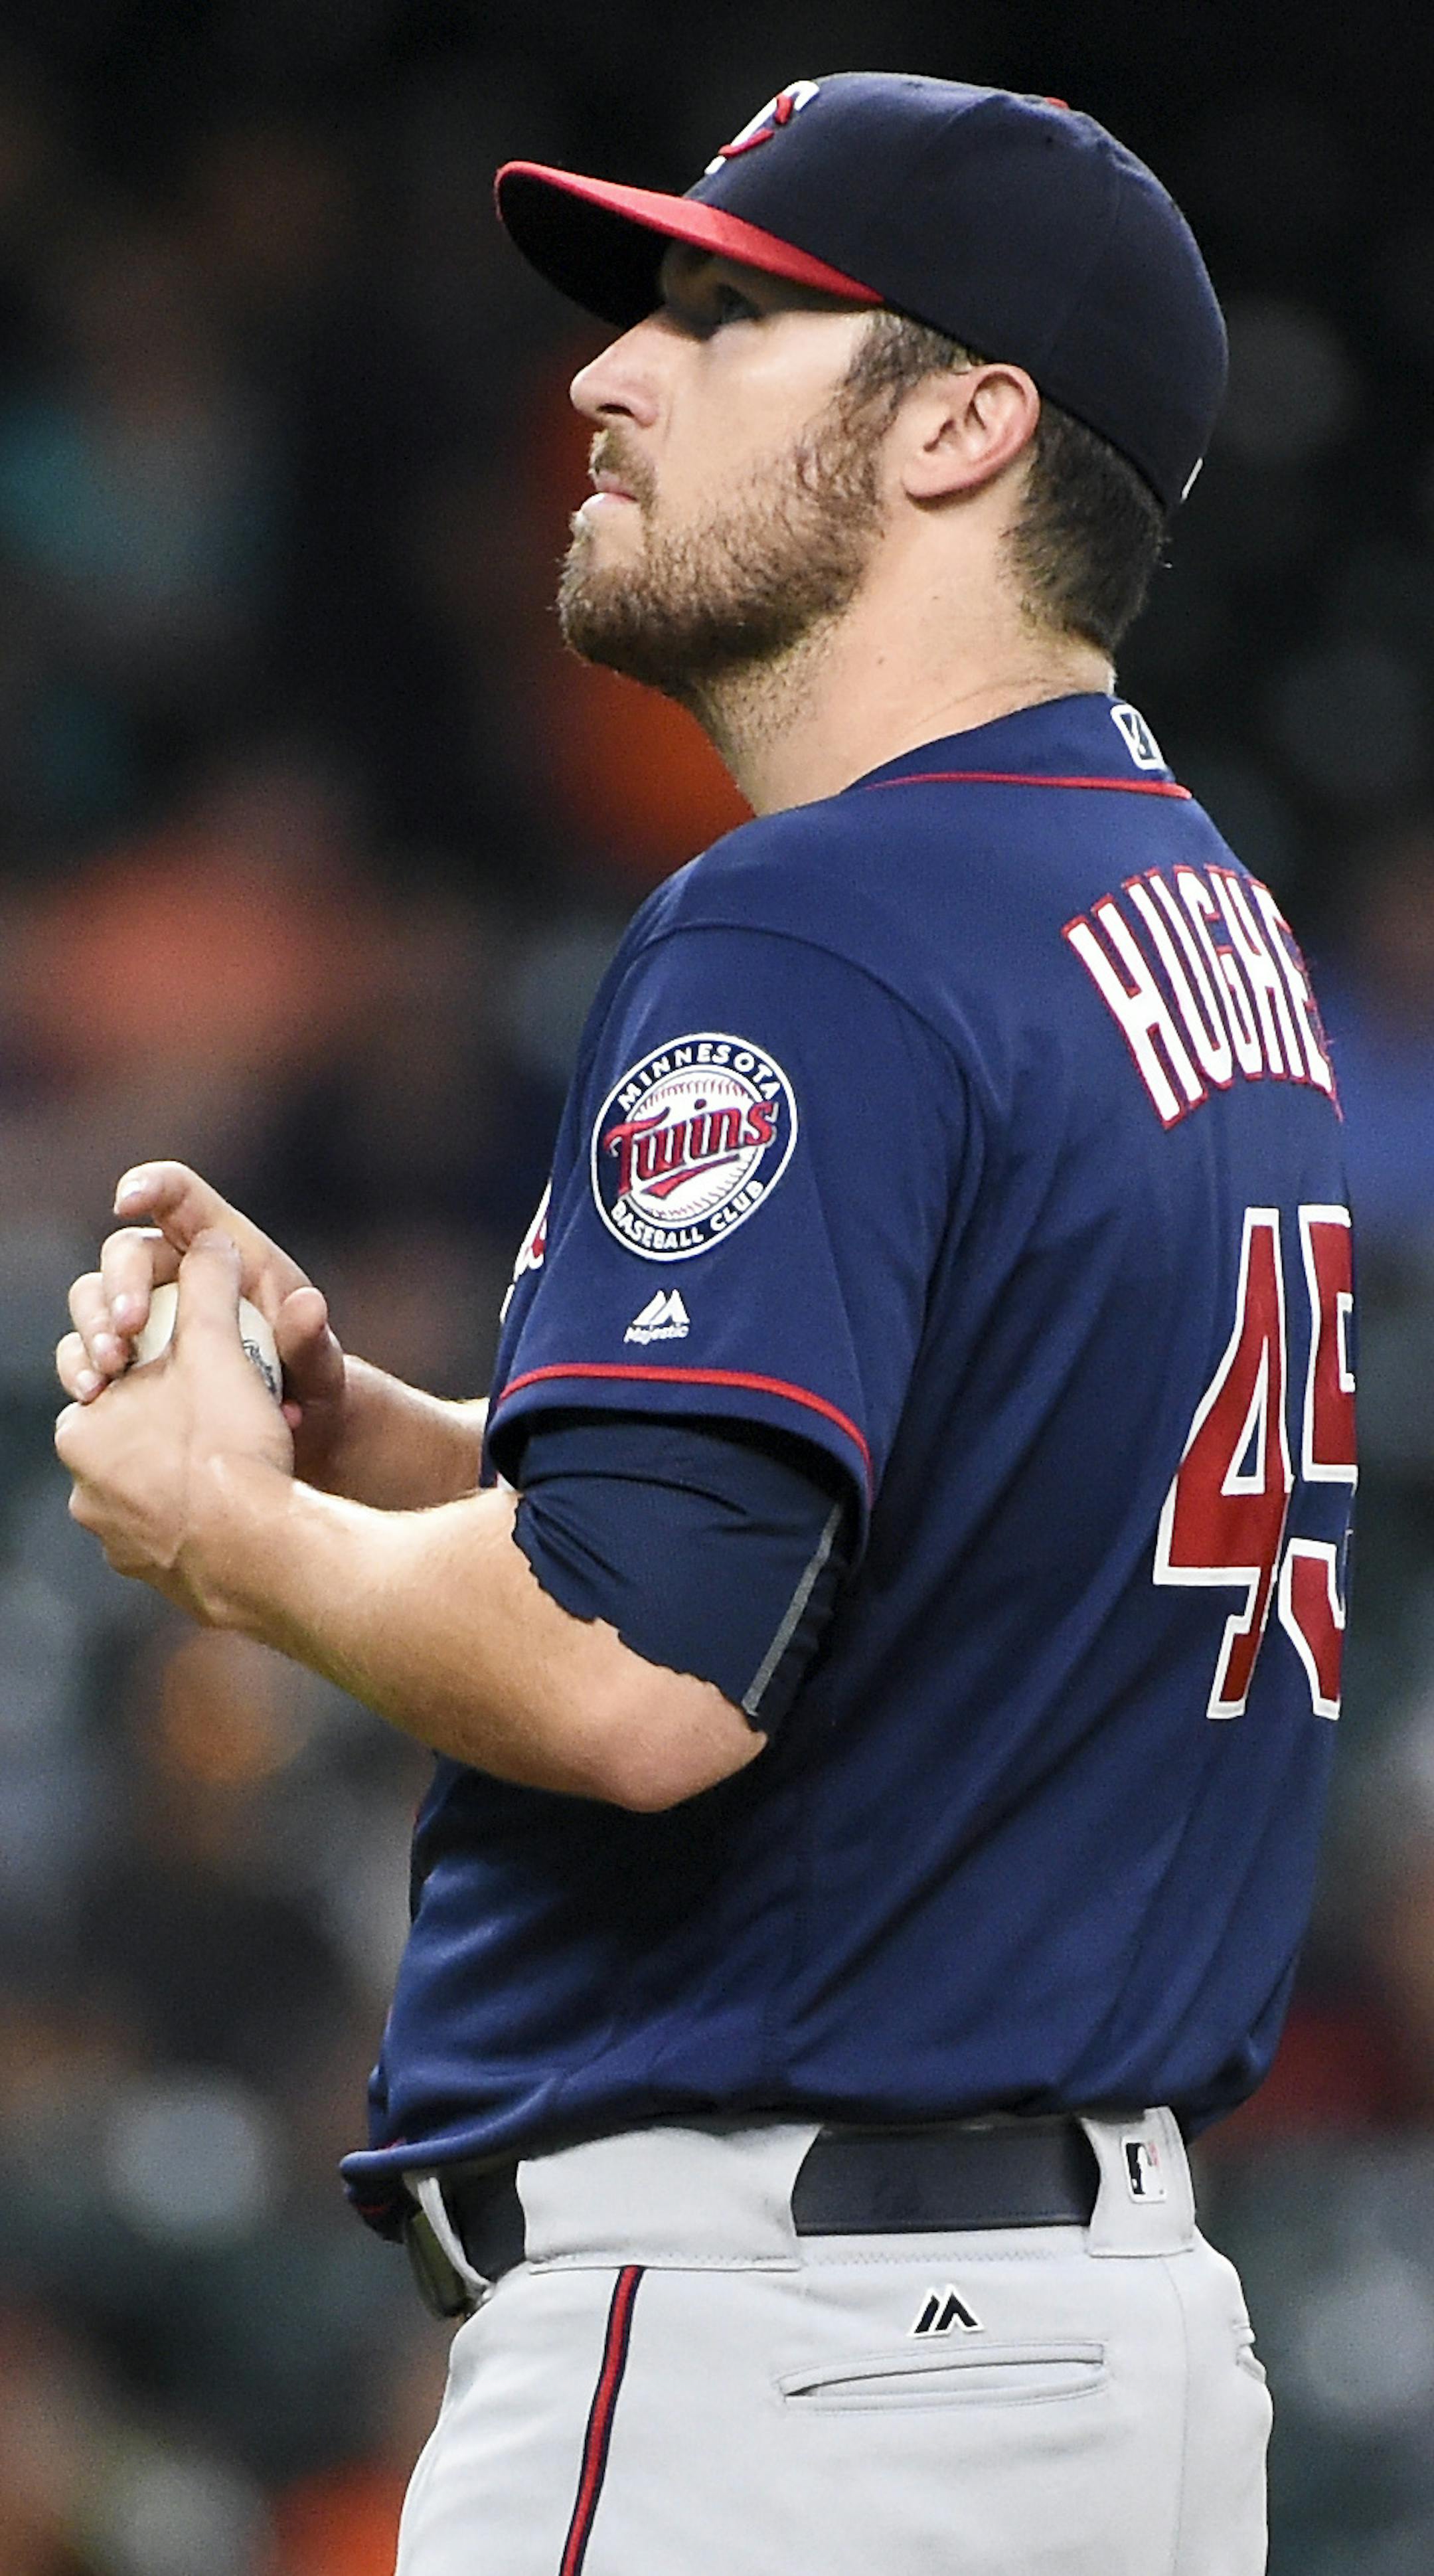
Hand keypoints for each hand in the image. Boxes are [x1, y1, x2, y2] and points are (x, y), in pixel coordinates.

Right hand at [56, 1160, 349, 1490]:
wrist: (292, 1432)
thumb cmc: (311, 1384)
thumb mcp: (322, 1370)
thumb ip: (314, 1341)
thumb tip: (308, 1305)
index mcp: (227, 1251)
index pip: (180, 1195)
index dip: (150, 1185)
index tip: (126, 1201)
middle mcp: (178, 1273)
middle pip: (126, 1252)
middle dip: (119, 1285)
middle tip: (129, 1329)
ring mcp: (147, 1314)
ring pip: (94, 1296)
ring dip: (93, 1327)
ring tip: (109, 1372)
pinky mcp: (126, 1355)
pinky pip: (83, 1349)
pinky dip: (79, 1366)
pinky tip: (91, 1393)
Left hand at [56, 1230, 294, 1620]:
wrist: (258, 1554)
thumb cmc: (229, 1448)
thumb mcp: (220, 1347)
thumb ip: (209, 1289)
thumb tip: (209, 1243)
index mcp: (81, 1431)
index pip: (106, 1379)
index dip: (153, 1363)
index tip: (198, 1366)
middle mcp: (84, 1493)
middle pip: (129, 1435)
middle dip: (169, 1419)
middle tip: (224, 1410)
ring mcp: (117, 1542)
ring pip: (149, 1488)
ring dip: (184, 1471)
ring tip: (240, 1457)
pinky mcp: (153, 1577)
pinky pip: (174, 1533)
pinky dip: (202, 1517)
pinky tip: (241, 1506)